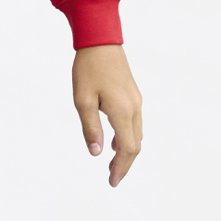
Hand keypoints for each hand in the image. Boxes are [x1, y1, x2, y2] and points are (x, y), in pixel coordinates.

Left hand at [72, 44, 141, 186]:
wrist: (100, 39)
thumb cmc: (88, 68)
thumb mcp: (83, 99)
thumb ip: (91, 127)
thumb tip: (96, 153)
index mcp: (122, 111)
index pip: (128, 149)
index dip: (121, 168)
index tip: (112, 181)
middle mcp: (134, 108)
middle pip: (135, 145)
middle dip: (125, 163)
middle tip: (111, 176)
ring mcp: (136, 100)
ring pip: (136, 134)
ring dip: (126, 150)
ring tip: (112, 161)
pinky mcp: (132, 93)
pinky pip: (134, 122)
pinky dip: (127, 135)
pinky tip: (115, 139)